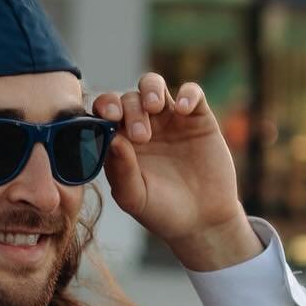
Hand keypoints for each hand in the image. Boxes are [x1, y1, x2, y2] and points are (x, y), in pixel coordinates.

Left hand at [91, 73, 252, 262]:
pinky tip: (184, 110)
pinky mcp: (198, 118)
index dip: (103, 108)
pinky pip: (192, 92)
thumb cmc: (162, 212)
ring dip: (151, 89)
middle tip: (141, 137)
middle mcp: (141, 126)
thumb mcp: (135, 198)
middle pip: (128, 98)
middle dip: (130, 110)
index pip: (104, 115)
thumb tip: (112, 139)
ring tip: (155, 107)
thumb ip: (121, 171)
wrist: (203, 220)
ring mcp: (169, 120)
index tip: (108, 117)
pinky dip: (188, 94)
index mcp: (120, 143)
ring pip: (153, 85)